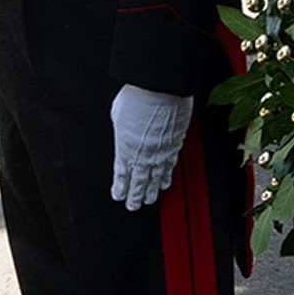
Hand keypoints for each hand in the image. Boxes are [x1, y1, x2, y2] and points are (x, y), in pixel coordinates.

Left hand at [109, 86, 193, 209]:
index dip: (120, 188)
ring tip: (150, 199)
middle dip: (136, 196)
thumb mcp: (117, 114)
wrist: (160, 88)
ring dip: (152, 190)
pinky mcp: (175, 143)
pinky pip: (170, 165)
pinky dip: (167, 175)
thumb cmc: (137, 96)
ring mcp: (161, 151)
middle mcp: (144, 153)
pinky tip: (166, 181)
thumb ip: (121, 130)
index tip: (119, 196)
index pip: (121, 175)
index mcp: (125, 148)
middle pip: (139, 181)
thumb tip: (124, 132)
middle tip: (134, 206)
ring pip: (156, 177)